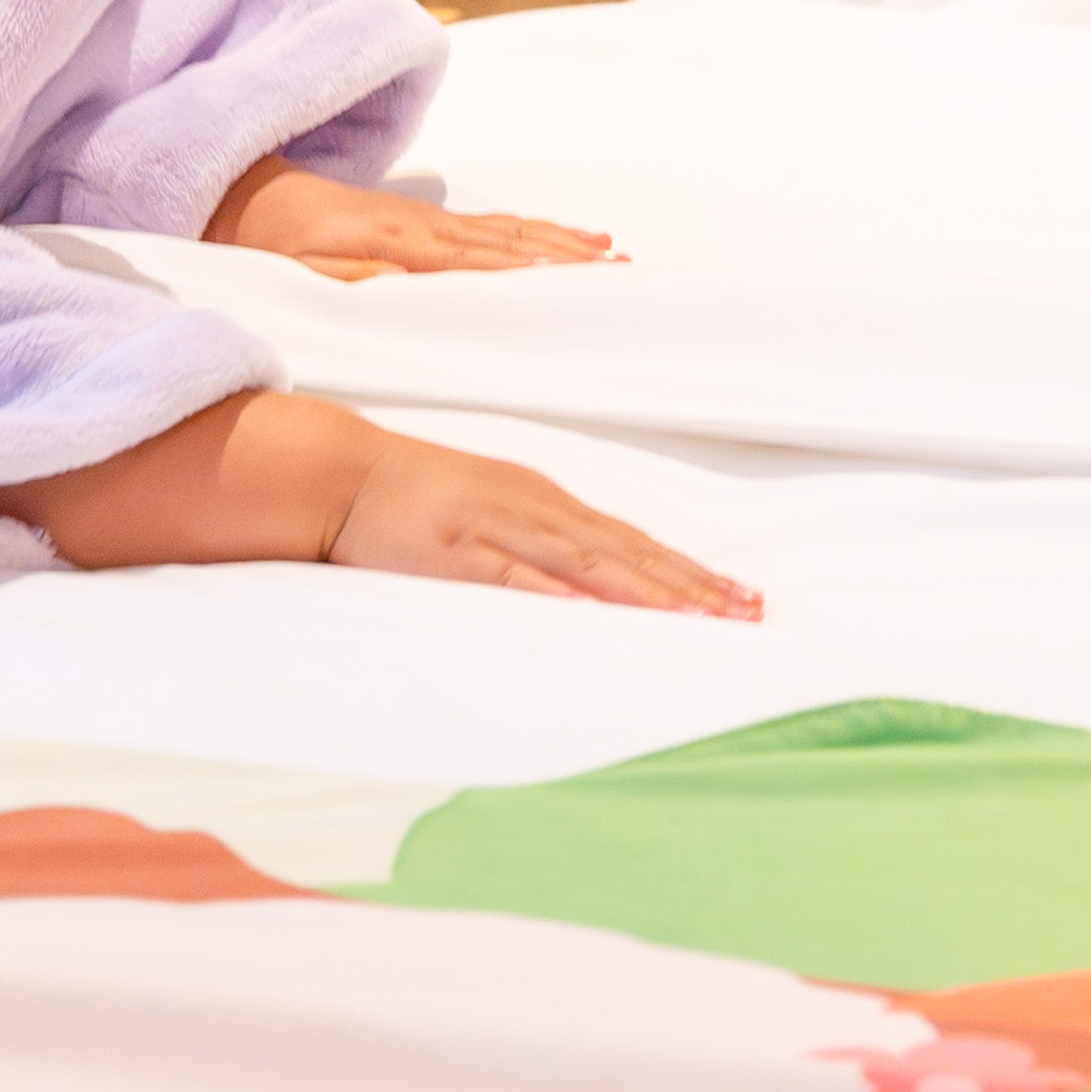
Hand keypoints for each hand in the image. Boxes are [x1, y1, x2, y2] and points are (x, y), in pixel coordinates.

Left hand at [207, 160, 622, 280]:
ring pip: (510, 233)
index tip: (586, 286)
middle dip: (571, 262)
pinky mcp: (422, 221)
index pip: (484, 265)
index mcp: (400, 244)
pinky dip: (536, 232)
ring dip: (564, 245)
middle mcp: (424, 228)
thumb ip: (368, 286)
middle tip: (626, 279)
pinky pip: (493, 227)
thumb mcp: (306, 277)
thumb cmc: (270, 248)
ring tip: (614, 256)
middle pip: (513, 245)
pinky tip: (565, 238)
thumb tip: (426, 296)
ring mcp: (427, 221)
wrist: (240, 195)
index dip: (537, 277)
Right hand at [332, 427, 761, 619]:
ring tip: (700, 619)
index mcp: (545, 500)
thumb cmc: (414, 495)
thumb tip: (594, 581)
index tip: (738, 597)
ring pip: (590, 565)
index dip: (688, 571)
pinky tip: (600, 614)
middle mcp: (535, 509)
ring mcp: (499, 528)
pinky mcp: (458, 552)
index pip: (633, 542)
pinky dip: (564, 596)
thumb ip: (540, 541)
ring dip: (649, 592)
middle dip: (692, 585)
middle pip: (628, 553)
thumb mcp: (491, 509)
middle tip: (748, 613)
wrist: (342, 472)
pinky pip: (518, 577)